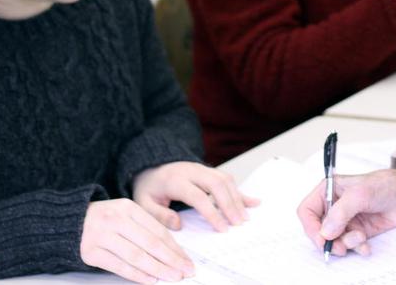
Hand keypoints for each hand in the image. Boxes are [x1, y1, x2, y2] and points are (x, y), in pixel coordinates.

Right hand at [80, 198, 194, 283]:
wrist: (69, 222)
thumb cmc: (106, 221)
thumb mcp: (126, 215)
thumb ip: (146, 229)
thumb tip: (173, 252)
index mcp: (129, 208)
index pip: (158, 231)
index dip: (175, 248)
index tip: (187, 260)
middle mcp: (116, 220)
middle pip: (150, 243)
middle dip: (171, 260)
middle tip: (185, 271)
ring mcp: (102, 235)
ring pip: (136, 256)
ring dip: (157, 269)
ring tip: (172, 277)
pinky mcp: (90, 252)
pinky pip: (118, 266)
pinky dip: (136, 274)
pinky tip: (150, 280)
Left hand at [133, 161, 259, 231]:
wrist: (151, 167)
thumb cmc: (149, 188)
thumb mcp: (143, 203)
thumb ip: (158, 215)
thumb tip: (178, 224)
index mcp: (175, 180)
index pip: (198, 196)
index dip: (212, 212)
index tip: (221, 228)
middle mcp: (192, 172)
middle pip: (217, 184)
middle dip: (230, 204)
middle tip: (238, 223)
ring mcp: (202, 169)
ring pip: (225, 180)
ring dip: (237, 198)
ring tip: (244, 217)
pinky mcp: (210, 171)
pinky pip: (228, 179)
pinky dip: (240, 191)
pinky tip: (253, 201)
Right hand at [297, 167, 395, 257]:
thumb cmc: (386, 186)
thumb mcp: (361, 194)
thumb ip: (341, 212)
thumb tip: (326, 232)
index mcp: (328, 190)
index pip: (306, 211)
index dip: (311, 227)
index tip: (322, 240)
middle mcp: (334, 206)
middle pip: (318, 231)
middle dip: (331, 241)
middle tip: (342, 248)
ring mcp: (345, 219)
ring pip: (334, 241)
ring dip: (347, 244)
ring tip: (361, 238)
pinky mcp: (357, 230)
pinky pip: (348, 246)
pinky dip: (357, 248)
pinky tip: (366, 245)